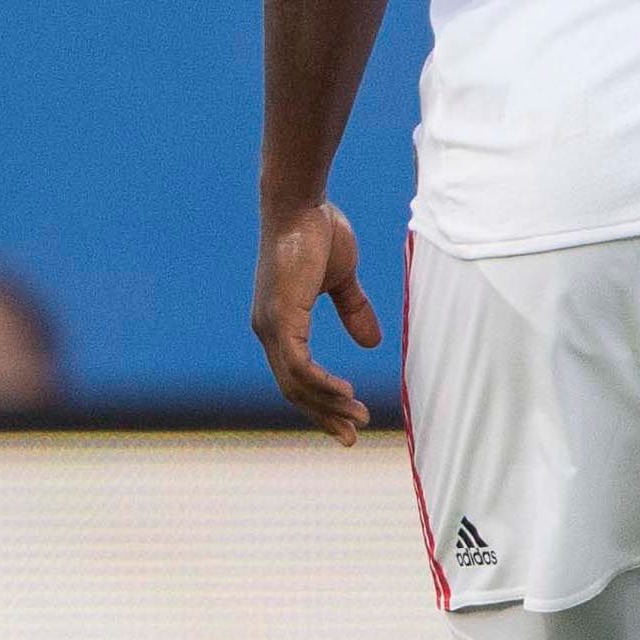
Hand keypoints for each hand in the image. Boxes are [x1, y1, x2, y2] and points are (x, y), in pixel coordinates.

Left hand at [251, 198, 379, 443]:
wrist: (300, 204)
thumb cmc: (317, 232)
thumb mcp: (341, 279)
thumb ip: (352, 310)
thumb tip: (371, 343)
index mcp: (279, 323)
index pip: (296, 375)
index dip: (321, 400)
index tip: (347, 417)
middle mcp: (268, 330)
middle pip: (293, 388)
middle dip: (323, 414)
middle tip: (349, 435)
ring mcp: (270, 326)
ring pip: (296, 383)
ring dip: (328, 404)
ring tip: (356, 417)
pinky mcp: (280, 318)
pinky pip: (299, 365)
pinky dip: (320, 384)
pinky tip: (344, 392)